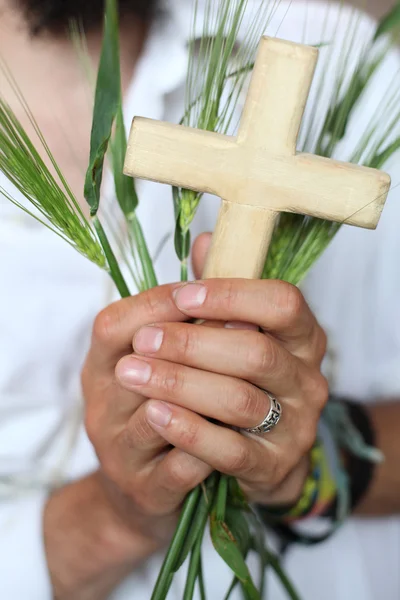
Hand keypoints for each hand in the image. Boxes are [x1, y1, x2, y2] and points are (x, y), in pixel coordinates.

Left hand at [84, 234, 327, 537]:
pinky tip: (154, 413)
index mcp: (301, 336)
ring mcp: (295, 427)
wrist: (246, 454)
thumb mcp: (227, 333)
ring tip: (131, 373)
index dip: (232, 296)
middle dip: (192, 344)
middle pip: (257, 353)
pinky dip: (188, 430)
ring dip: (180, 384)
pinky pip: (230, 450)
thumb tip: (205, 240)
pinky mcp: (272, 467)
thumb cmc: (231, 378)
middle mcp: (307, 379)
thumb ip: (219, 291)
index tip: (181, 295)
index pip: (283, 303)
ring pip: (240, 401)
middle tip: (142, 340)